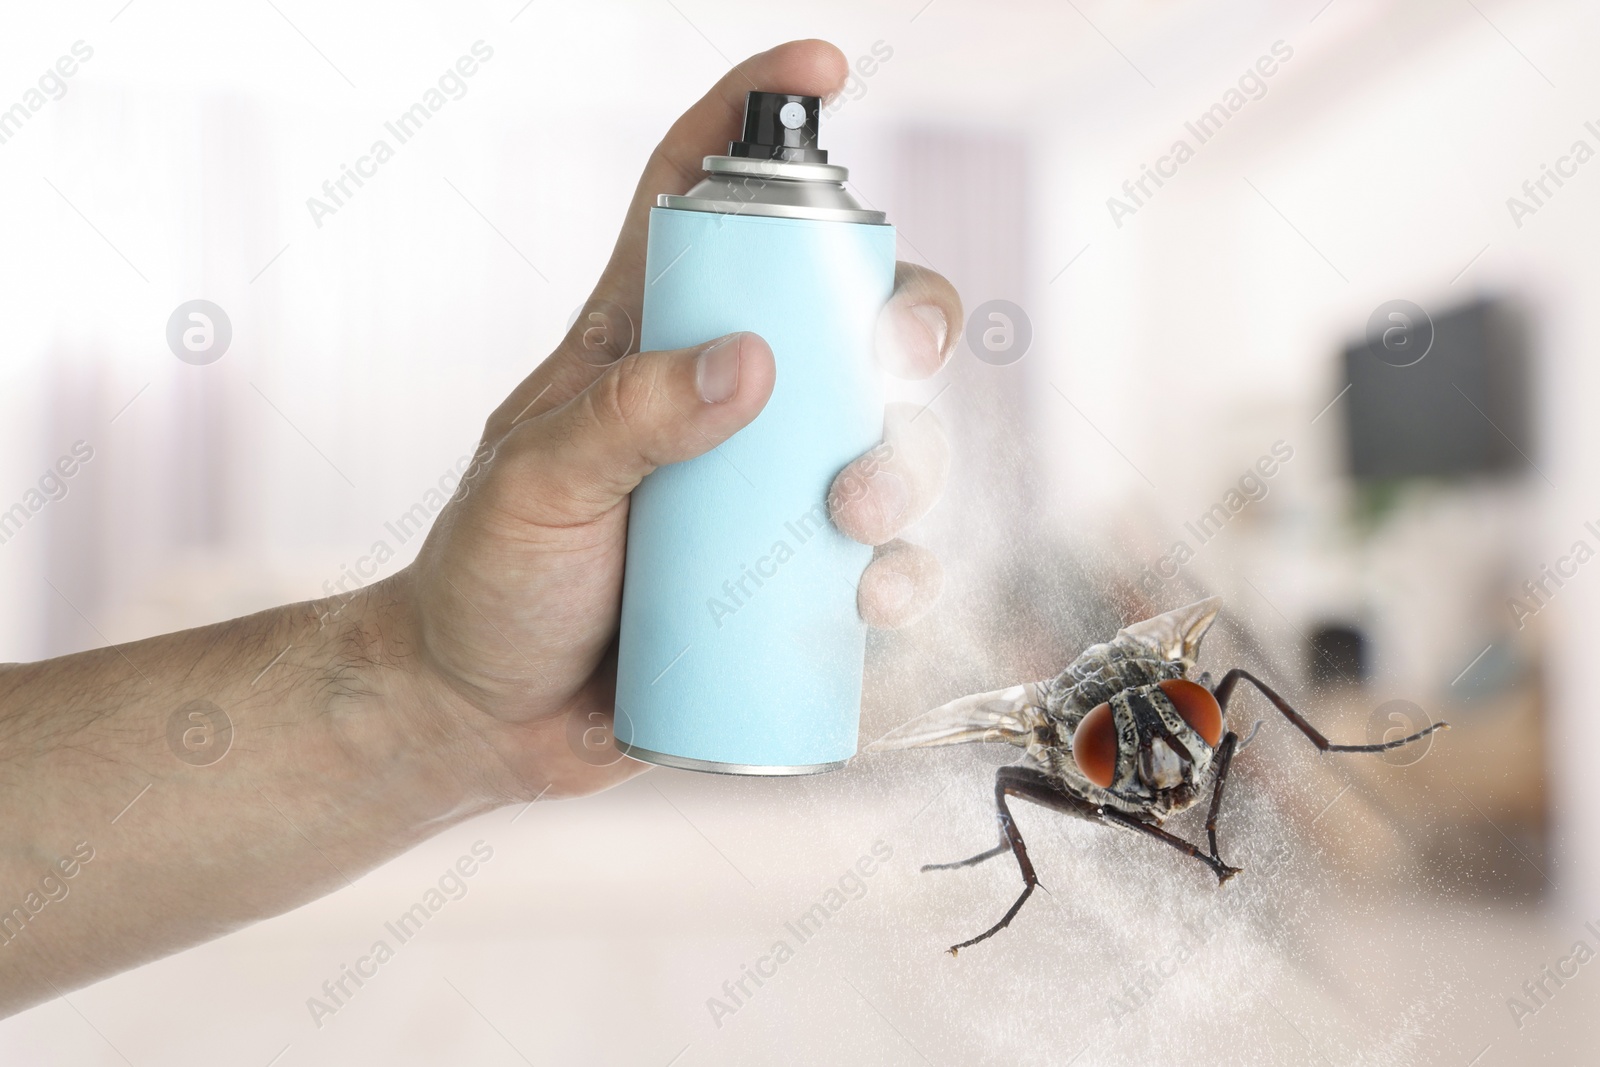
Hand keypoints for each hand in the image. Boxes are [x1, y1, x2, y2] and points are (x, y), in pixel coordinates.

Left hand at [395, 40, 959, 805]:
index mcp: (644, 343)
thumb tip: (752, 365)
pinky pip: (886, 562)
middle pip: (847, 316)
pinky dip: (905, 574)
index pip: (698, 199)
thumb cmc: (488, 582)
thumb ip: (625, 421)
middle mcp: (722, 403)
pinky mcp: (790, 584)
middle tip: (891, 371)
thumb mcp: (534, 488)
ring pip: (891, 438)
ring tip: (857, 519)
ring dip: (909, 465)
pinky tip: (876, 599)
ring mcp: (766, 492)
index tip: (818, 72)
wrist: (482, 717)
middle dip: (899, 325)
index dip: (754, 115)